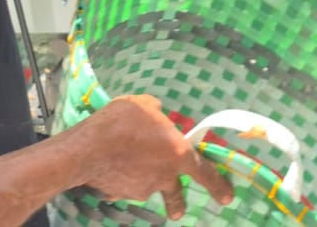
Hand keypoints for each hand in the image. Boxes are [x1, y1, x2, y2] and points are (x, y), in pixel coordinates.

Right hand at [76, 95, 233, 218]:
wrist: (88, 148)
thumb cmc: (124, 121)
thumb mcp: (145, 105)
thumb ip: (156, 111)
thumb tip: (156, 112)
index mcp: (178, 154)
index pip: (205, 173)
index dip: (218, 186)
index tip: (228, 199)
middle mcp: (163, 176)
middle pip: (176, 194)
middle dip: (178, 204)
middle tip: (179, 212)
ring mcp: (141, 188)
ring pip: (147, 187)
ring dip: (143, 181)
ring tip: (131, 168)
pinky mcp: (120, 194)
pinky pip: (123, 187)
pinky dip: (120, 180)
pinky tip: (109, 167)